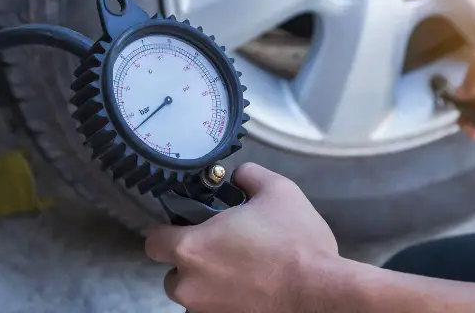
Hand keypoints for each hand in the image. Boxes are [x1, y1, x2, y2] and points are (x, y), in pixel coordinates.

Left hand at [144, 163, 337, 312]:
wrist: (321, 292)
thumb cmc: (296, 243)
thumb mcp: (278, 191)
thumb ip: (249, 176)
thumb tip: (240, 175)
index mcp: (192, 248)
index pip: (153, 242)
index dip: (168, 232)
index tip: (187, 228)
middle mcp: (190, 285)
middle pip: (172, 274)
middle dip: (192, 263)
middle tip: (223, 250)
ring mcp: (206, 311)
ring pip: (194, 297)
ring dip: (209, 286)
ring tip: (242, 273)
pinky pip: (214, 311)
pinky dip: (227, 303)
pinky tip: (251, 292)